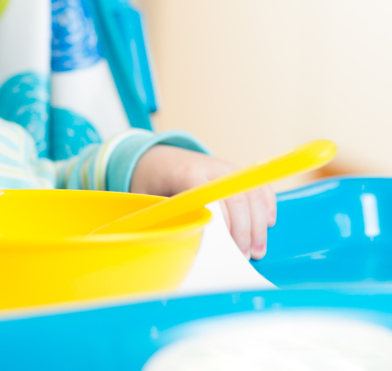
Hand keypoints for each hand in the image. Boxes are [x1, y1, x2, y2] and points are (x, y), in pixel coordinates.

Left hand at [130, 146, 276, 259]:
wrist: (159, 159)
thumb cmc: (153, 183)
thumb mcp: (149, 199)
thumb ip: (164, 218)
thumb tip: (179, 247)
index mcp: (186, 174)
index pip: (212, 196)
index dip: (223, 223)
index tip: (226, 248)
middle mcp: (210, 168)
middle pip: (236, 198)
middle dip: (244, 231)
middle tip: (244, 256)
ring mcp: (226, 168)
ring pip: (252, 194)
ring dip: (258, 225)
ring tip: (257, 250)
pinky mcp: (236, 172)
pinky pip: (258, 186)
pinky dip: (267, 205)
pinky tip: (268, 224)